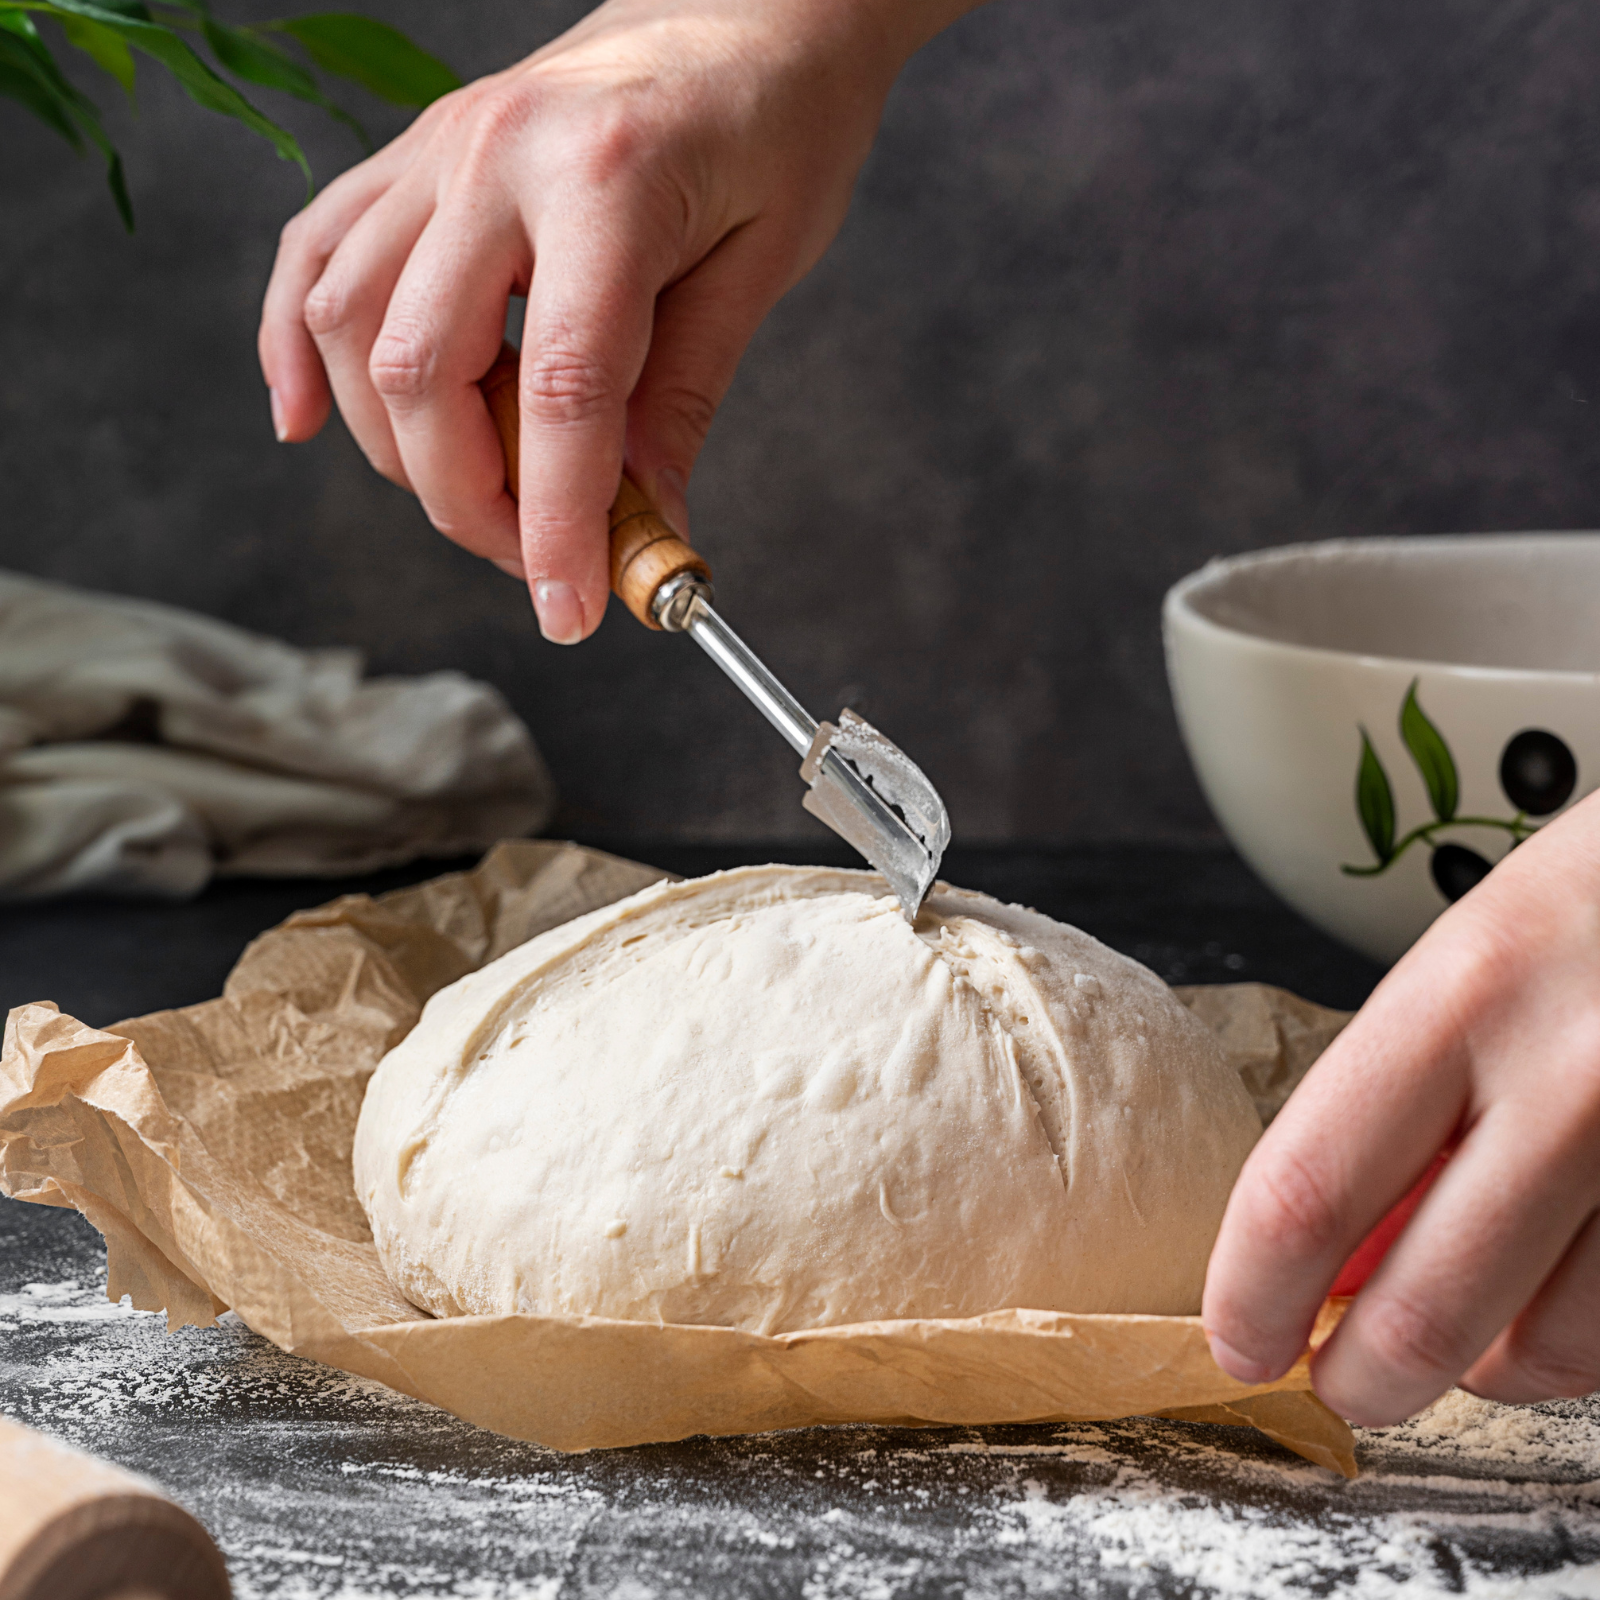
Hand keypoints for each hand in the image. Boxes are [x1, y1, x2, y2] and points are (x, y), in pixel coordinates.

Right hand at [259, 0, 971, 642]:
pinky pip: (315, 253)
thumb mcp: (760, 265)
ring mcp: (438, 148)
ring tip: (477, 498)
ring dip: (395, 446)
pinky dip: (295, 345)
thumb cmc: (777, 119)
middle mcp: (496, 154)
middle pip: (423, 370)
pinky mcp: (412, 155)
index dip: (559, 522)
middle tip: (537, 561)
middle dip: (469, 501)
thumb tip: (639, 527)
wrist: (746, 4)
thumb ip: (683, 398)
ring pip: (348, 323)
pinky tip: (306, 421)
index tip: (570, 611)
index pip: (561, 393)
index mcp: (605, 180)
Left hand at [1203, 788, 1599, 1424]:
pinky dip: (1566, 1343)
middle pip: (1419, 1307)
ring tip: (1460, 1331)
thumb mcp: (1467, 967)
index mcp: (1460, 998)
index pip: (1307, 1189)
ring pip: (1542, 1349)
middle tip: (1337, 1382)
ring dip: (1478, 1368)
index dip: (1251, 1292)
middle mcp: (1567, 1078)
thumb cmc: (1596, 907)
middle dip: (1357, 1378)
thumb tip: (1326, 1258)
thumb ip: (1395, 1104)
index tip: (1236, 1338)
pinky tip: (1547, 1299)